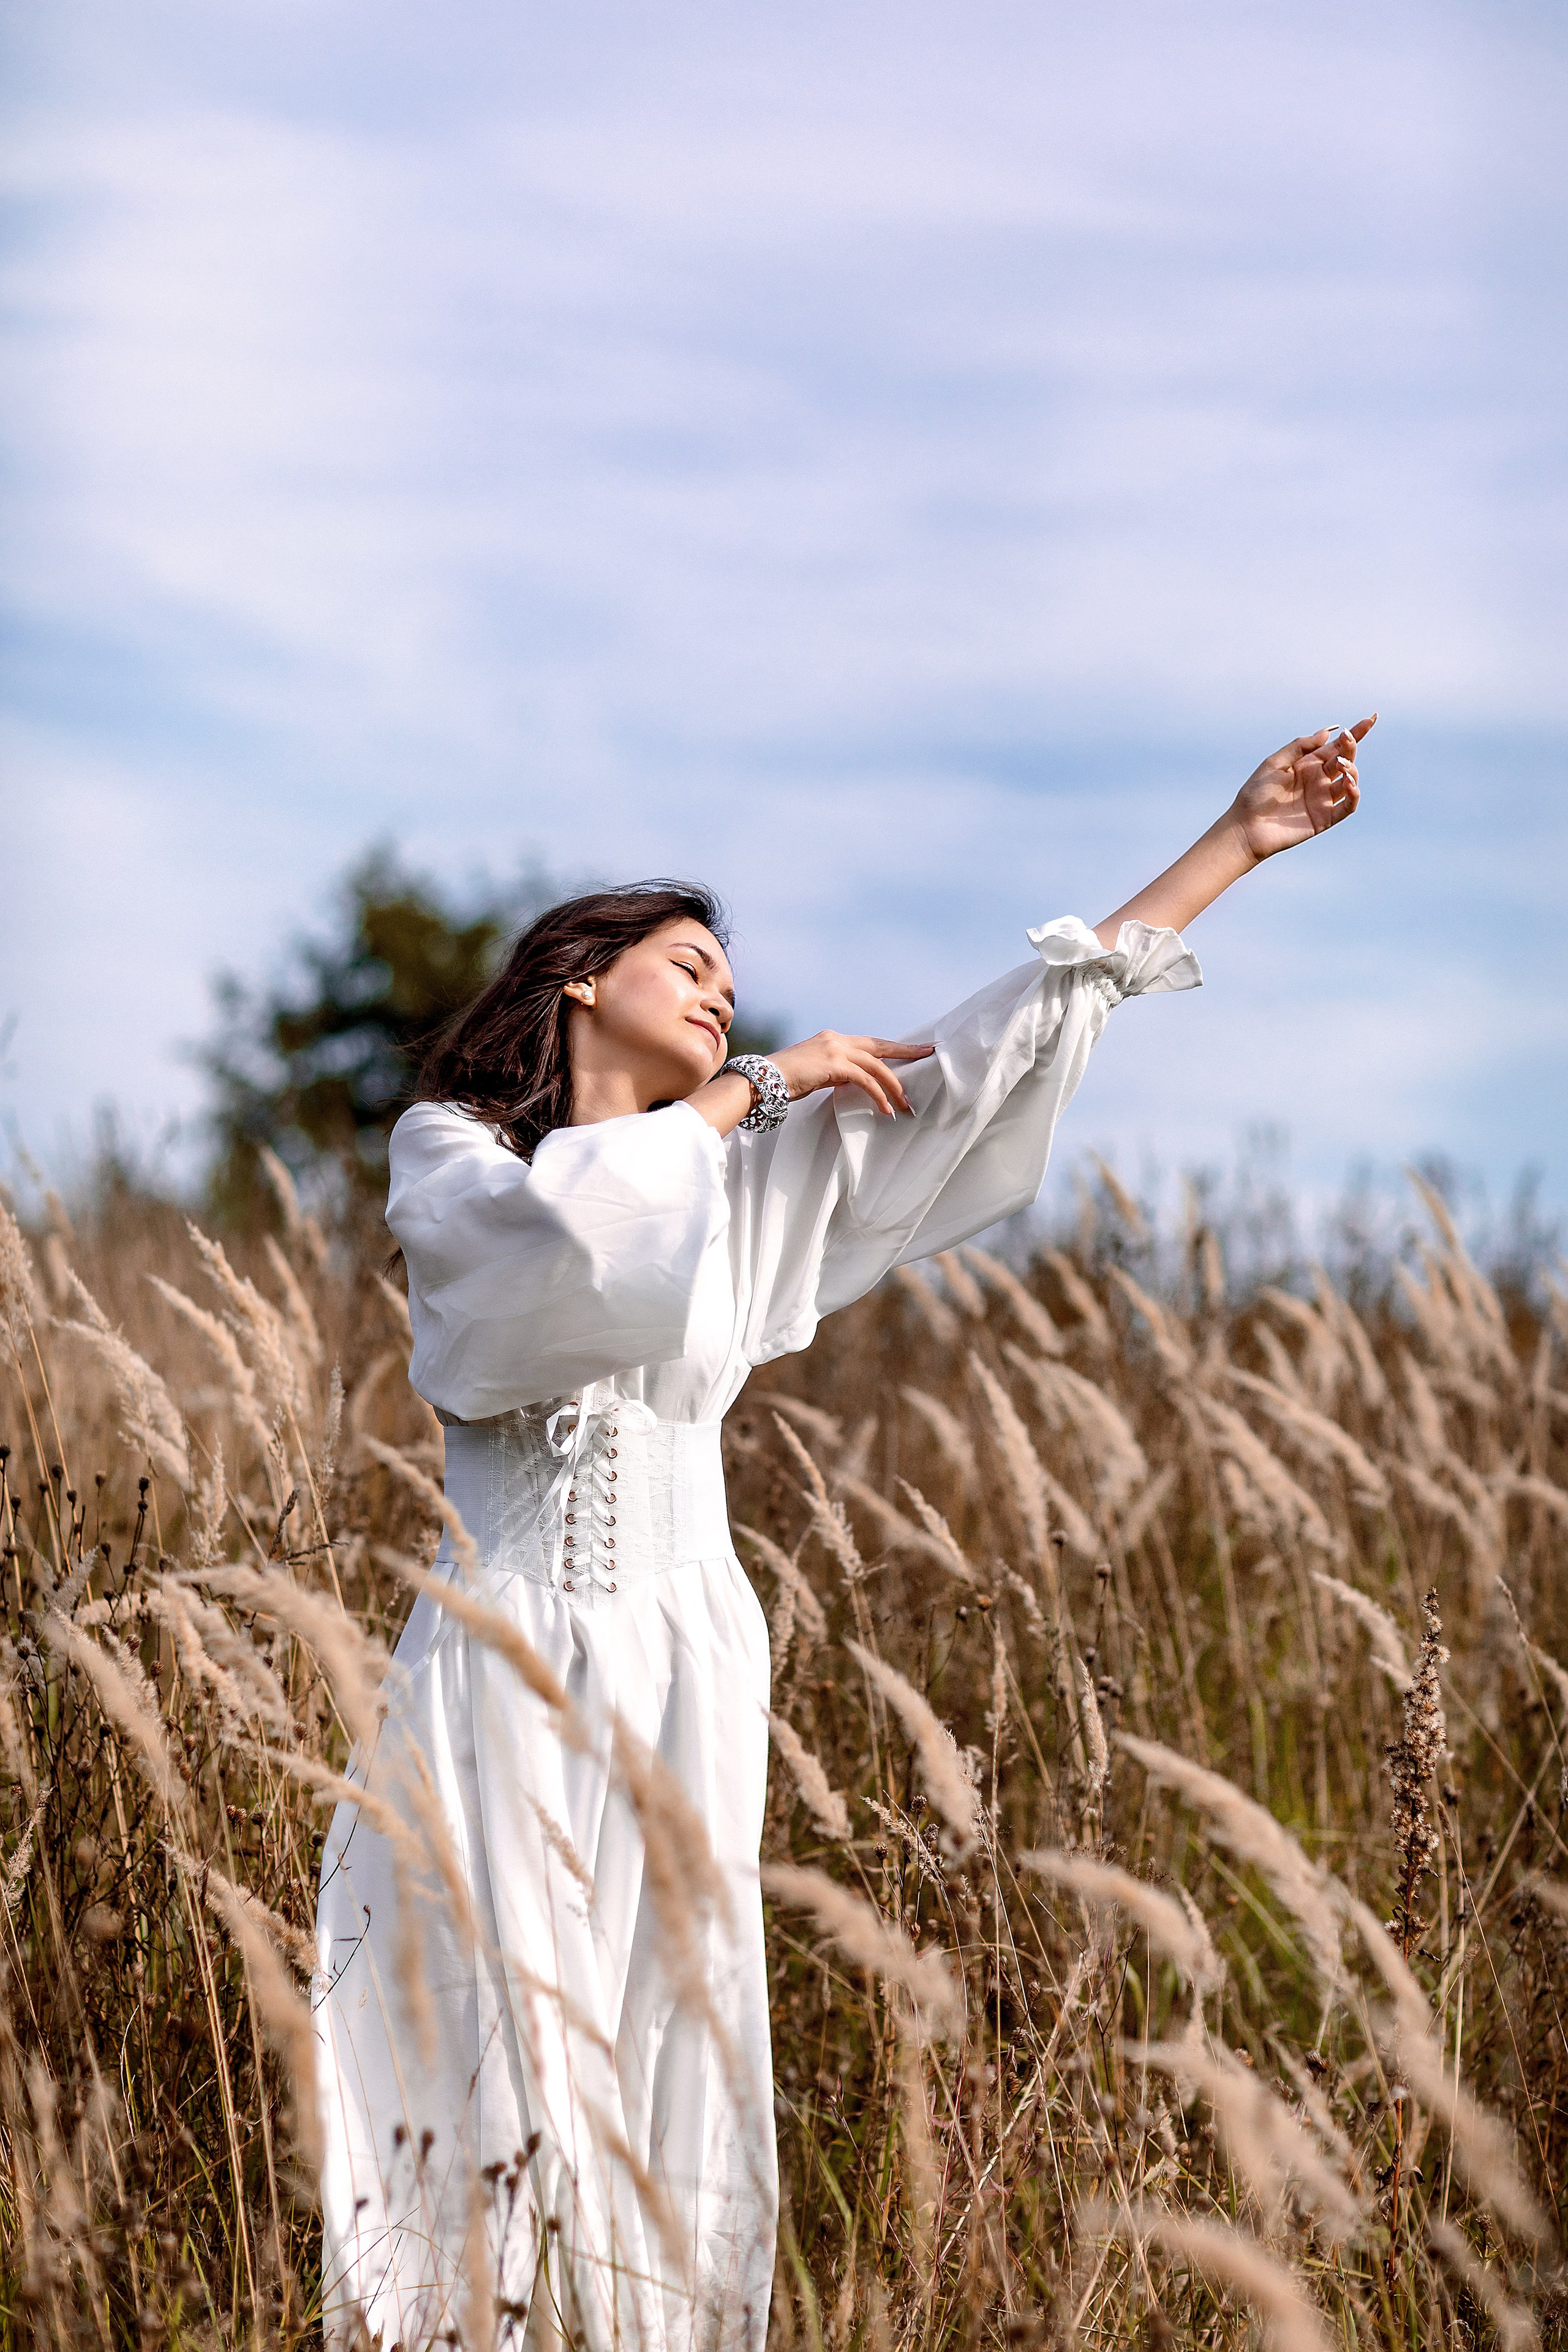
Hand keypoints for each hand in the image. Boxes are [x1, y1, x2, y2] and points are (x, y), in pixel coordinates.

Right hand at [771, 1032, 935, 1116]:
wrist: (761, 1079)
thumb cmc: (784, 1080)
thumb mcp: (816, 1072)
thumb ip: (835, 1072)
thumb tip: (853, 1082)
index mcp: (833, 1040)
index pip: (870, 1043)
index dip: (893, 1047)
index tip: (914, 1049)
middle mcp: (837, 1039)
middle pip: (880, 1046)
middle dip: (907, 1052)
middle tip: (929, 1054)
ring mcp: (835, 1049)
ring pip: (876, 1066)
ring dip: (894, 1087)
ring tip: (906, 1105)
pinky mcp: (833, 1064)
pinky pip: (866, 1080)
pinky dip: (878, 1095)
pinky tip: (885, 1109)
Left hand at [1232, 714, 1375, 864]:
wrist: (1246, 827)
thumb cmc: (1255, 794)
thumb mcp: (1275, 763)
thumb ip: (1300, 747)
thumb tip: (1328, 732)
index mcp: (1307, 764)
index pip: (1335, 746)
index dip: (1355, 733)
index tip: (1371, 719)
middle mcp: (1318, 780)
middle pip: (1345, 760)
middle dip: (1350, 747)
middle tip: (1346, 740)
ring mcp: (1323, 799)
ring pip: (1349, 781)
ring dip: (1351, 770)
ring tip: (1341, 765)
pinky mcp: (1325, 819)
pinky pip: (1348, 806)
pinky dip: (1354, 794)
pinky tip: (1349, 783)